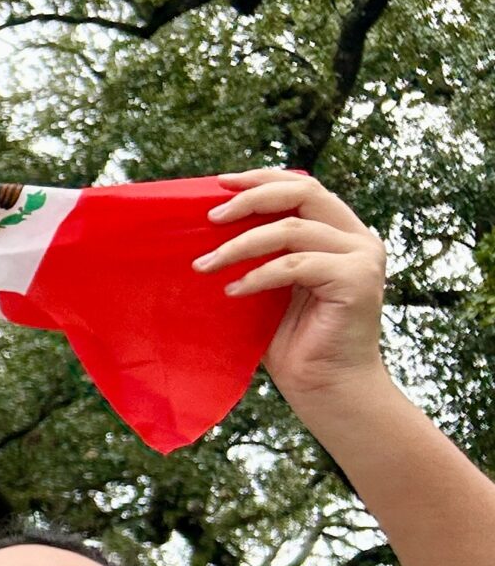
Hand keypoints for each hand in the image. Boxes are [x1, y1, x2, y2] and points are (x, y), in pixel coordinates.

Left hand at [193, 170, 390, 408]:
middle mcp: (357, 238)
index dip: (262, 178)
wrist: (325, 386)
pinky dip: (258, 276)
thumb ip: (256, 253)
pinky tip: (232, 292)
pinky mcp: (357, 280)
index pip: (302, 187)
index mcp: (338, 233)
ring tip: (205, 265)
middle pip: (304, 193)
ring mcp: (362, 257)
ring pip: (292, 230)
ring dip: (240, 245)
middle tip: (210, 217)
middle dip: (252, 199)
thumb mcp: (267, 286)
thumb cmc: (291, 341)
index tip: (220, 183)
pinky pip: (295, 265)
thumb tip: (204, 227)